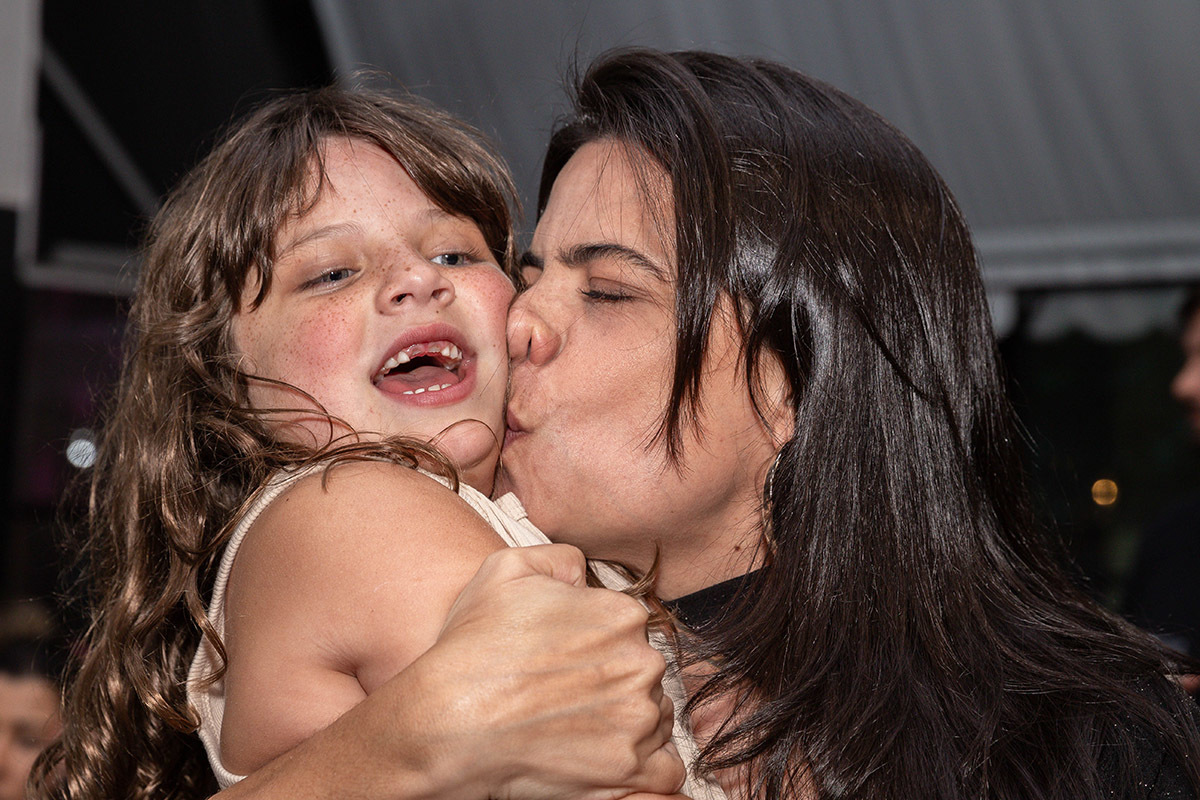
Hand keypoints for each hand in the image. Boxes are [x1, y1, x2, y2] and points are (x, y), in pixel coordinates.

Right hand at [418, 544, 686, 799]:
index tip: (567, 663)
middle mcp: (641, 663)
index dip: (598, 645)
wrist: (449, 722)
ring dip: (628, 723)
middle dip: (615, 683)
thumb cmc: (473, 647)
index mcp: (621, 615)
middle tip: (567, 697)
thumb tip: (583, 575)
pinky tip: (608, 761)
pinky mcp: (632, 770)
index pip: (630, 630)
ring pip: (655, 718)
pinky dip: (644, 769)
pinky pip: (665, 771)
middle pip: (644, 673)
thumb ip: (560, 559)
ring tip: (577, 728)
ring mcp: (639, 719)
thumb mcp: (507, 568)